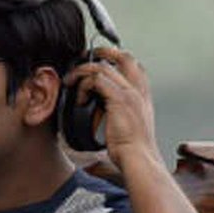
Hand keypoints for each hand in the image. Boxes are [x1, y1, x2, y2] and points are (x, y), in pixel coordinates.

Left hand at [65, 47, 161, 169]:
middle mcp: (139, 91)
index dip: (115, 59)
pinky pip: (97, 80)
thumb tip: (94, 119)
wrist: (139, 160)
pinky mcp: (120, 100)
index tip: (97, 64)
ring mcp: (130, 94)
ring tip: (71, 81)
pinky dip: (84, 87)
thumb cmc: (132, 152)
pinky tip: (79, 100)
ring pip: (104, 67)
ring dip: (83, 72)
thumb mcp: (124, 129)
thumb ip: (112, 118)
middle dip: (102, 52)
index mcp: (142, 96)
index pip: (133, 66)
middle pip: (124, 56)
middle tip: (84, 57)